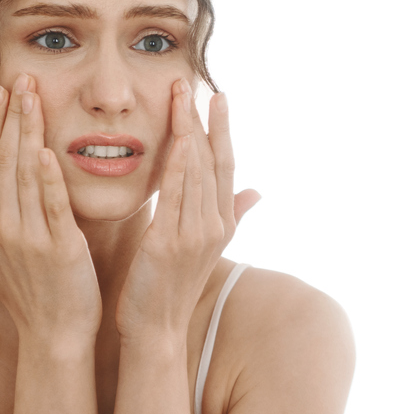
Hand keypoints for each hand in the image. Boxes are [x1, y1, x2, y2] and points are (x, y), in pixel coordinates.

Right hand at [0, 75, 101, 352]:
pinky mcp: (61, 248)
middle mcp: (4, 227)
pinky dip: (49, 178)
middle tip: (20, 77)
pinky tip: (47, 149)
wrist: (54, 336)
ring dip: (29, 132)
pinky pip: (52, 207)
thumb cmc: (24, 298)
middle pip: (4, 160)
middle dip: (11, 116)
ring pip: (26, 175)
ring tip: (33, 96)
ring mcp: (31, 237)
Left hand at [115, 81, 259, 346]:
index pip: (224, 166)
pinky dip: (176, 164)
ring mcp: (195, 234)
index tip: (217, 97)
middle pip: (211, 161)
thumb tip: (257, 192)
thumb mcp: (204, 248)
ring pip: (194, 171)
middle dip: (203, 120)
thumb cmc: (170, 288)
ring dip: (187, 130)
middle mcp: (214, 225)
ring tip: (179, 96)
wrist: (157, 331)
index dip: (222, 131)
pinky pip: (175, 195)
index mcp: (221, 224)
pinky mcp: (170, 243)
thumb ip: (230, 215)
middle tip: (193, 82)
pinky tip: (173, 139)